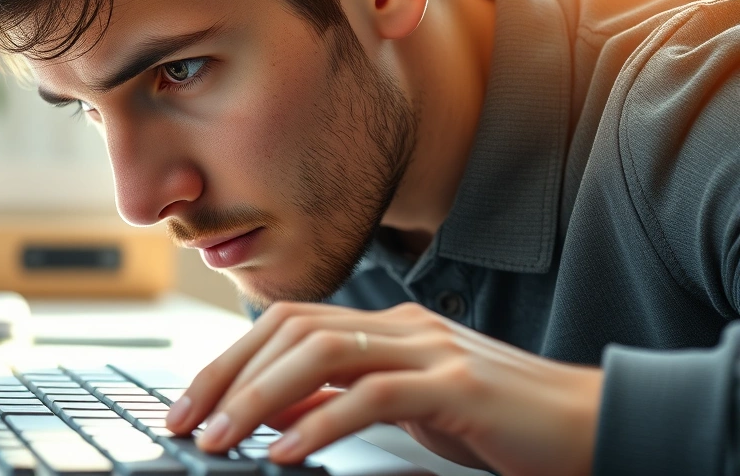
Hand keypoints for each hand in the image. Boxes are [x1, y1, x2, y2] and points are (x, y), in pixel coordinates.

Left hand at [164, 302, 603, 475]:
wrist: (590, 424)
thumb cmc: (498, 422)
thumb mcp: (405, 408)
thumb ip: (341, 400)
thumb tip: (272, 414)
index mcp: (386, 326)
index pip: (287, 324)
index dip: (230, 360)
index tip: (190, 403)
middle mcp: (402, 325)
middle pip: (291, 330)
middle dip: (229, 375)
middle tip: (187, 423)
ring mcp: (432, 349)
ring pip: (323, 352)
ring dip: (260, 397)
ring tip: (221, 439)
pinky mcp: (460, 385)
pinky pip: (375, 395)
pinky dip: (321, 424)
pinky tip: (287, 454)